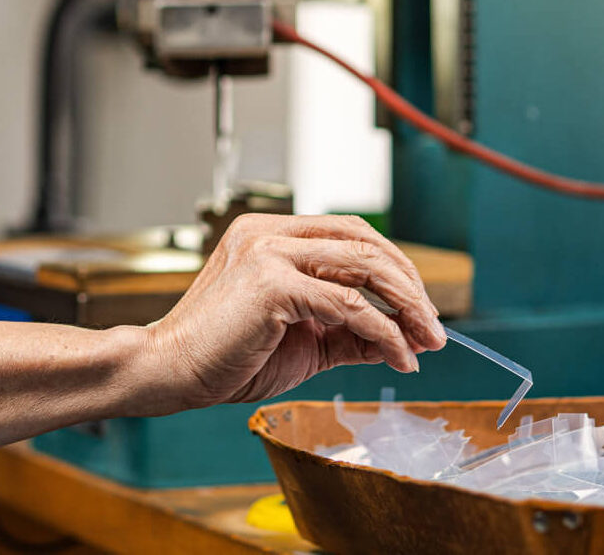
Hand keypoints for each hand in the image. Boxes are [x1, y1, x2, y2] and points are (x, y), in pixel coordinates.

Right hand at [131, 214, 446, 412]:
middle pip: (366, 243)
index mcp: (273, 234)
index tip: (419, 308)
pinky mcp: (271, 282)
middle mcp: (271, 232)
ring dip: (406, 305)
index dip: (394, 268)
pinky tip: (398, 354)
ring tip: (427, 340)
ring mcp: (269, 251)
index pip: (352, 235)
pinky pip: (347, 303)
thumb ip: (347, 331)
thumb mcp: (302, 340)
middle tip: (434, 326)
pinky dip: (382, 330)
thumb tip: (398, 337)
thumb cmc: (226, 356)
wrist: (169, 372)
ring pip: (363, 266)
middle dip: (410, 285)